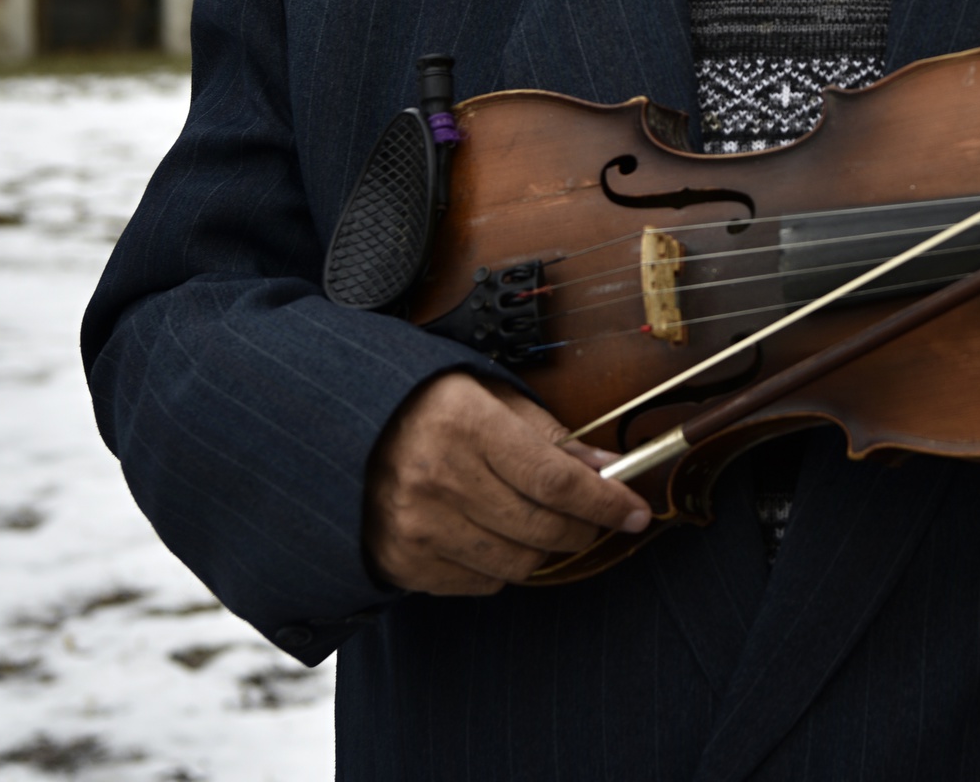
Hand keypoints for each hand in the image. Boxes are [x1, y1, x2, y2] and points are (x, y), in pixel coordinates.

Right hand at [364, 372, 651, 594]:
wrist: (343, 431)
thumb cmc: (426, 407)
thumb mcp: (489, 397)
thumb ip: (550, 435)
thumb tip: (607, 467)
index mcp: (465, 424)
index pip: (555, 478)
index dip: (605, 501)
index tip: (636, 512)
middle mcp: (437, 477)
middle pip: (542, 527)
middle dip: (583, 527)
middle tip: (593, 517)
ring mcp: (417, 524)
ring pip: (517, 563)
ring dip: (541, 548)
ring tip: (533, 520)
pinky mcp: (403, 561)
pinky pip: (480, 583)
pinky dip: (499, 565)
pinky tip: (488, 532)